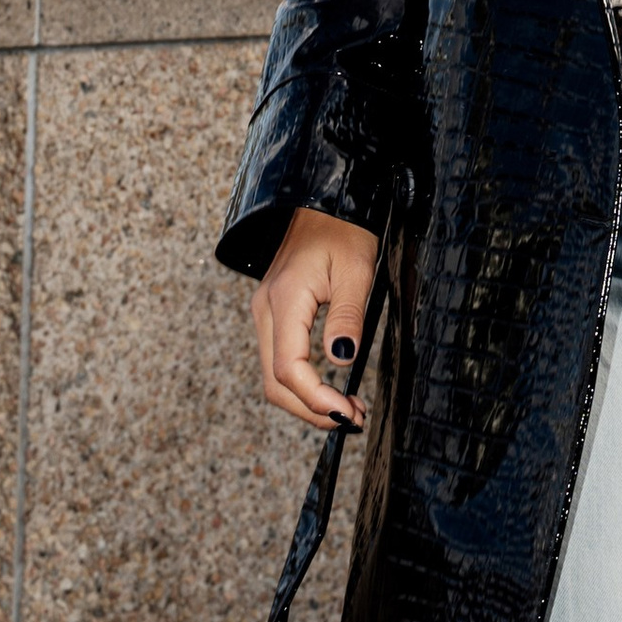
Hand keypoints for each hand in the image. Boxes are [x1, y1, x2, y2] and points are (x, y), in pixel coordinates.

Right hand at [252, 206, 381, 430]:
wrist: (325, 201)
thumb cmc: (343, 229)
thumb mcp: (355, 270)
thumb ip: (346, 316)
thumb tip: (341, 360)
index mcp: (284, 299)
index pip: (288, 368)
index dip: (316, 399)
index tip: (348, 413)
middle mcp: (266, 310)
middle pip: (275, 382)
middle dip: (311, 410)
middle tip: (352, 420)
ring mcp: (266, 313)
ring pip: (275, 376)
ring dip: (307, 401)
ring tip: (347, 409)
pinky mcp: (274, 314)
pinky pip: (280, 360)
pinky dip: (303, 383)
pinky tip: (330, 388)